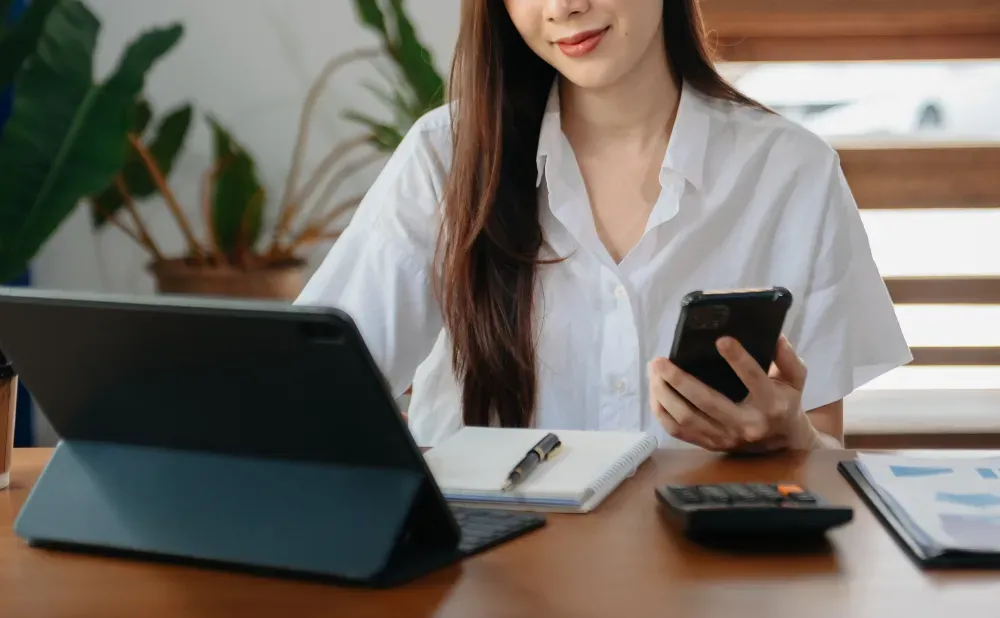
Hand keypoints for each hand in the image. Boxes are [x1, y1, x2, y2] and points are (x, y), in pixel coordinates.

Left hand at [647, 335, 817, 451]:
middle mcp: (746, 424)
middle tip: (660, 361)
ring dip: (664, 394)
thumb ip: (787, 357)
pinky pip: (677, 431)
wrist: (781, 442)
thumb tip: (774, 335)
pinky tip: (655, 391)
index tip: (721, 340)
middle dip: (680, 380)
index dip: (738, 360)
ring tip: (654, 371)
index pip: (754, 379)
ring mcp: (725, 437)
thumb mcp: (795, 379)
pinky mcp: (709, 444)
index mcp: (771, 404)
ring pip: (686, 418)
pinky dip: (661, 411)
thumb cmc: (784, 401)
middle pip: (707, 402)